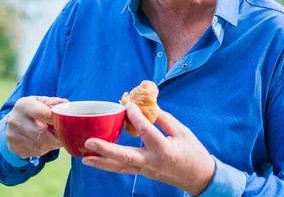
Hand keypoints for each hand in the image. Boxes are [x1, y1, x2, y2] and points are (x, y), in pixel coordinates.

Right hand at [5, 96, 67, 157]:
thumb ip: (55, 103)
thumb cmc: (34, 109)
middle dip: (57, 138)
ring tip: (57, 140)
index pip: (42, 114)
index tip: (67, 125)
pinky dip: (45, 149)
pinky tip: (47, 143)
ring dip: (52, 145)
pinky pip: (35, 152)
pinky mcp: (13, 147)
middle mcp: (15, 120)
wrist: (15, 120)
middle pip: (41, 134)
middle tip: (67, 137)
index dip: (57, 121)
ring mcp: (12, 135)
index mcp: (23, 105)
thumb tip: (67, 107)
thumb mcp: (42, 101)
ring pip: (39, 145)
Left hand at [82, 103, 214, 195]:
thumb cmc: (193, 153)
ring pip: (120, 167)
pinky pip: (123, 168)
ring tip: (84, 157)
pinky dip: (108, 165)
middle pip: (125, 157)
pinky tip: (95, 161)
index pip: (147, 132)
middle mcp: (152, 162)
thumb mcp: (183, 132)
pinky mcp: (142, 172)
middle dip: (106, 150)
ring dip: (101, 163)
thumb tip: (146, 106)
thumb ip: (164, 119)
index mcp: (165, 149)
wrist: (198, 178)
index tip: (128, 105)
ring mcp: (146, 170)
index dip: (136, 118)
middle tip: (89, 142)